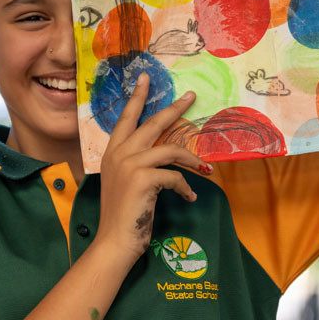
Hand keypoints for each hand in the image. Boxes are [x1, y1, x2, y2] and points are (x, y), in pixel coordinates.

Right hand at [95, 73, 209, 264]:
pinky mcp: (143, 178)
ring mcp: (130, 164)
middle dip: (174, 108)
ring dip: (192, 159)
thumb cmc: (122, 216)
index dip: (137, 97)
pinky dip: (185, 187)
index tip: (145, 78)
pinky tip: (189, 198)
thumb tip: (160, 157)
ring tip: (206, 168)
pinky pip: (174, 176)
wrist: (114, 242)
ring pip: (170, 149)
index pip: (126, 118)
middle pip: (152, 123)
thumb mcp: (124, 184)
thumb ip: (134, 165)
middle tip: (191, 96)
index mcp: (112, 153)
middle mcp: (119, 154)